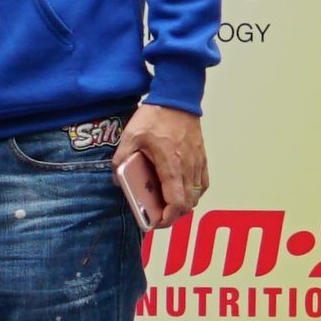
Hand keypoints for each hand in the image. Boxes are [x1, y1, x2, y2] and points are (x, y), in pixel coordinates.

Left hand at [113, 103, 208, 229]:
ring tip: (166, 203)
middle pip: (188, 204)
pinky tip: (179, 189)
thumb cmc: (155, 116)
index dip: (167, 218)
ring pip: (197, 195)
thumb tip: (117, 179)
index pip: (176, 203)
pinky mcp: (202, 157)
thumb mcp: (131, 136)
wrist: (178, 98)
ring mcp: (198, 163)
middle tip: (157, 215)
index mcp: (172, 166)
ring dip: (183, 204)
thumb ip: (121, 159)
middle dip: (173, 215)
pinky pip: (202, 183)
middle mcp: (189, 168)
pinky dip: (193, 192)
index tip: (155, 222)